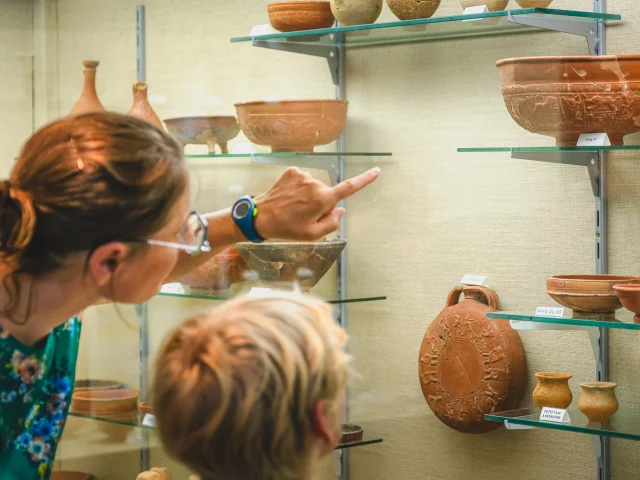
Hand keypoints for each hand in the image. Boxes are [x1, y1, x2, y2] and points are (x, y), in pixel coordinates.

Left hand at [254, 167, 379, 240]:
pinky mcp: (293, 171)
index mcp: (323, 200)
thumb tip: (340, 210)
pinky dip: (299, 189)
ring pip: (315, 188)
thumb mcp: (313, 235)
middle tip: (304, 216)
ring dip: (308, 197)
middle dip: (321, 204)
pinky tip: (288, 198)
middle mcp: (316, 184)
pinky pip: (303, 181)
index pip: (349, 188)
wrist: (260, 217)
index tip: (376, 171)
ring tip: (293, 208)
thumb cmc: (287, 228)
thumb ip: (332, 223)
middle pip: (328, 194)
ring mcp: (303, 176)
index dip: (365, 179)